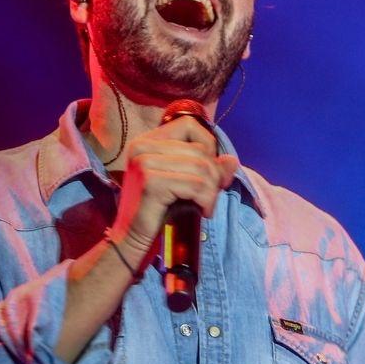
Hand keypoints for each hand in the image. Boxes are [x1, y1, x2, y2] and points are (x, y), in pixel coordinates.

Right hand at [108, 115, 238, 255]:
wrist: (132, 238)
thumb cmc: (159, 210)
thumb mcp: (186, 184)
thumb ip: (208, 168)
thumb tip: (232, 160)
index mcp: (147, 141)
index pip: (189, 125)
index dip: (207, 145)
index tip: (207, 171)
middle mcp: (142, 146)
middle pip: (200, 150)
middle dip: (214, 175)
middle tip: (210, 197)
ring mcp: (144, 162)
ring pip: (202, 167)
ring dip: (212, 191)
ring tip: (206, 206)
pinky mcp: (151, 182)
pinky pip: (196, 185)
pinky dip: (206, 200)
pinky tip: (202, 212)